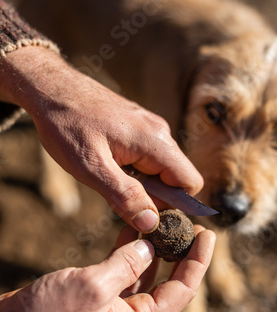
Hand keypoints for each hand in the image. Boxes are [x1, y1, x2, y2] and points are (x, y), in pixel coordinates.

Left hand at [0, 46, 203, 230]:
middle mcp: (159, 132)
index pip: (190, 182)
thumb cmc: (66, 124)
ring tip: (107, 174)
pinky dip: (133, 169)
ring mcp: (149, 127)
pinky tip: (107, 162)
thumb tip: (152, 223)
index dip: (174, 204)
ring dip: (141, 182)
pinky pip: (148, 157)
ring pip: (161, 168)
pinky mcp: (138, 127)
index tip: (144, 211)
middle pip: (176, 177)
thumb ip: (124, 196)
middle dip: (154, 195)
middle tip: (117, 194)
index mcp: (155, 141)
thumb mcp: (91, 167)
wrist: (50, 88)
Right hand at [0, 226, 215, 311]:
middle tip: (189, 225)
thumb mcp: (93, 286)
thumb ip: (126, 264)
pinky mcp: (99, 304)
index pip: (183, 291)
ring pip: (145, 277)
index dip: (198, 262)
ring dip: (154, 251)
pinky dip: (130, 254)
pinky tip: (133, 233)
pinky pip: (124, 276)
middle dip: (180, 254)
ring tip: (163, 223)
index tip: (208, 235)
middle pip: (168, 284)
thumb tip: (150, 247)